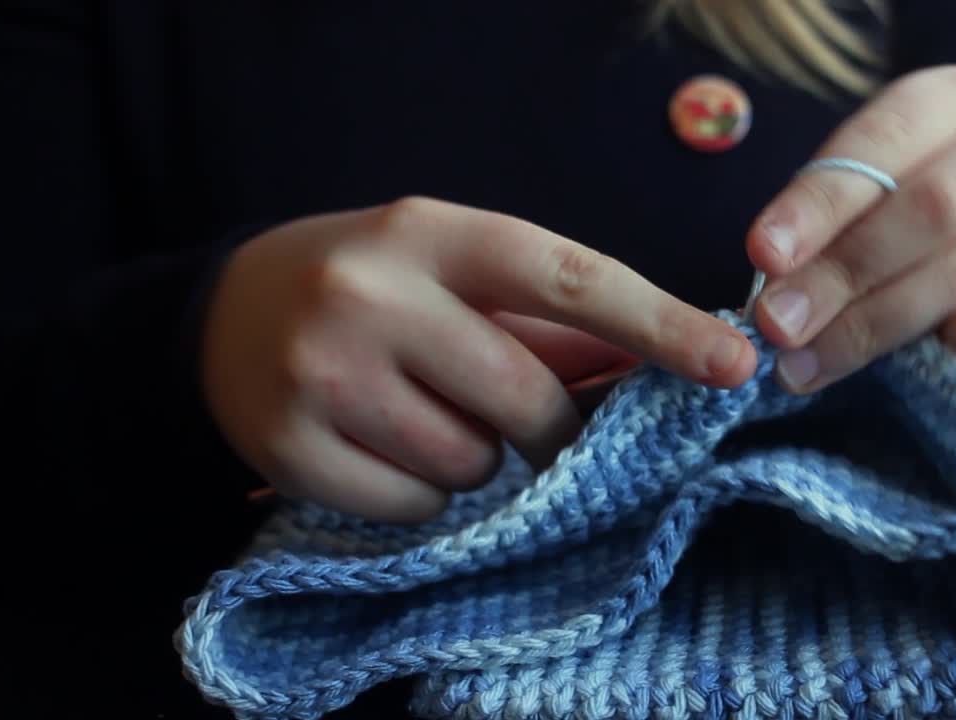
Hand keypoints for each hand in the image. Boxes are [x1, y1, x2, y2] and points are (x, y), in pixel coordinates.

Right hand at [202, 197, 755, 521]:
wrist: (223, 313)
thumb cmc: (370, 287)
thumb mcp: (451, 271)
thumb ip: (551, 319)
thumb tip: (658, 365)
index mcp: (429, 231)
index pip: (567, 275)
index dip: (658, 323)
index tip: (732, 364)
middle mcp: (371, 294)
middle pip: (525, 397)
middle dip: (554, 431)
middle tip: (537, 428)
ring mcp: (322, 372)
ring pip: (471, 463)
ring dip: (478, 460)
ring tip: (425, 417)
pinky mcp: (290, 447)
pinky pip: (415, 507)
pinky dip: (424, 495)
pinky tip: (386, 450)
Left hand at [746, 65, 955, 391]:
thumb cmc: (908, 195)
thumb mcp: (866, 180)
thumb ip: (825, 219)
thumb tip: (774, 288)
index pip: (884, 141)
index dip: (819, 203)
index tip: (764, 254)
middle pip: (930, 209)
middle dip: (841, 275)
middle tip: (778, 324)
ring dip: (876, 325)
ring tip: (808, 363)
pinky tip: (910, 360)